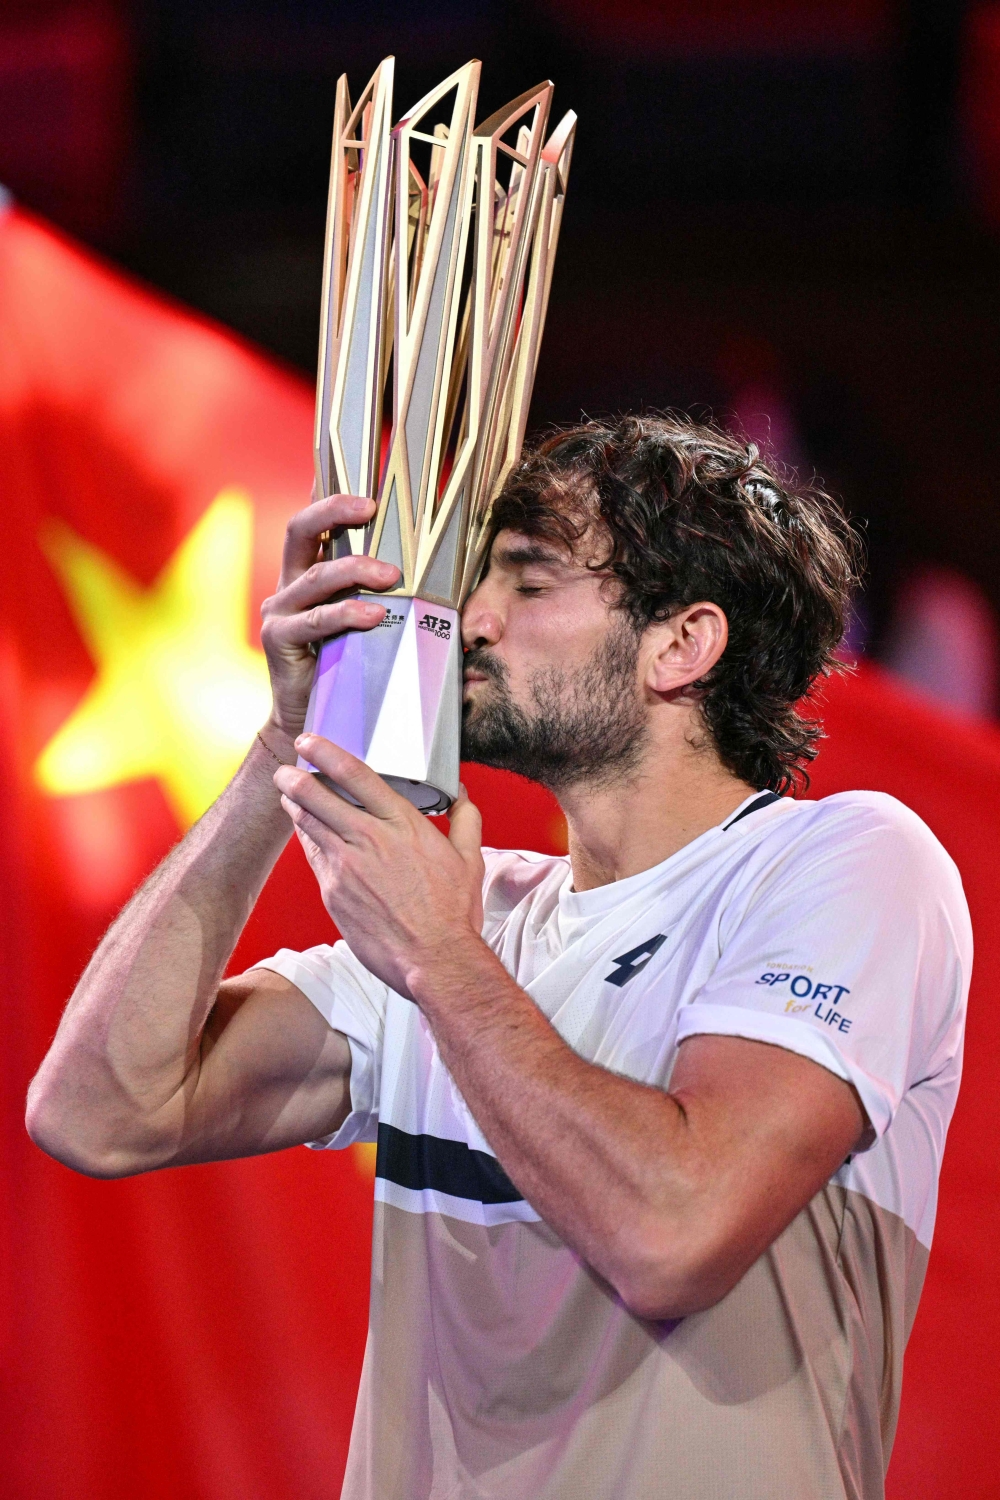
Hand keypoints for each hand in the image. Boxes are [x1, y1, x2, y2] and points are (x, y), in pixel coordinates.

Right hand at [259, 493, 400, 742]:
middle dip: (335, 511)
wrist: (310, 720)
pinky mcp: (278, 640)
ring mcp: (280, 611)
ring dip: (356, 570)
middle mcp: (288, 585)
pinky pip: (315, 620)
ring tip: (391, 576)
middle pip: (300, 530)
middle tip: (373, 509)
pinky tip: (373, 616)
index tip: (367, 488)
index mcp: (306, 574)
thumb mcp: (365, 624)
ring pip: (317, 576)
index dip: (331, 498)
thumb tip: (436, 572)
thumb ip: (380, 595)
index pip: (314, 524)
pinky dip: (345, 614)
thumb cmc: (346, 667)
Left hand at [273, 733, 485, 998]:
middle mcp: (370, 839)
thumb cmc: (452, 912)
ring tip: (287, 794)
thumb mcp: (470, 859)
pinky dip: (306, 839)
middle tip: (286, 769)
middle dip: (294, 777)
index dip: (327, 752)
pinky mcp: (332, 892)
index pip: (356, 775)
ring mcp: (346, 866)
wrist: (434, 960)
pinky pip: (312, 856)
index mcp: (403, 824)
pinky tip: (306, 833)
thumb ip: (465, 821)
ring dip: (293, 804)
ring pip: (307, 823)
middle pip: (317, 795)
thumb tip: (463, 796)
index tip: (309, 741)